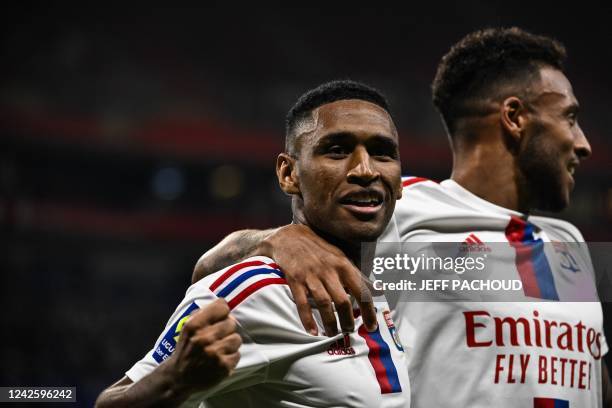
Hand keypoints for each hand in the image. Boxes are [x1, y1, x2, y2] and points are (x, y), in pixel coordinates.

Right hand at [166, 298, 240, 392]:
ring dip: (230, 343)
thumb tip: (223, 304)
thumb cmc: (186, 349)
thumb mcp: (187, 327)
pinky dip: (230, 357)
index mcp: (194, 325)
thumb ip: (203, 313)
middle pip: (231, 323)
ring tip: (220, 348)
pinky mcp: (223, 367)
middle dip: (226, 329)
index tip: (219, 317)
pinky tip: (220, 359)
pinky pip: (237, 354)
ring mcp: (214, 354)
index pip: (222, 306)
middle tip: (218, 336)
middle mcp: (204, 338)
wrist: (179, 377)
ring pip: (237, 339)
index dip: (222, 312)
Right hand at [259, 224, 376, 335]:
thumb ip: (359, 276)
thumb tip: (380, 290)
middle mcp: (329, 270)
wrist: (290, 237)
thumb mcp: (342, 258)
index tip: (372, 326)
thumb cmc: (320, 249)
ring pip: (324, 304)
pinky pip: (302, 303)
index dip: (369, 311)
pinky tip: (312, 331)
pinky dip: (307, 319)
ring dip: (330, 322)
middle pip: (343, 301)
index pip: (361, 291)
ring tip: (332, 333)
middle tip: (349, 331)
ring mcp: (311, 275)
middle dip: (348, 320)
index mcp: (344, 265)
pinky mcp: (295, 279)